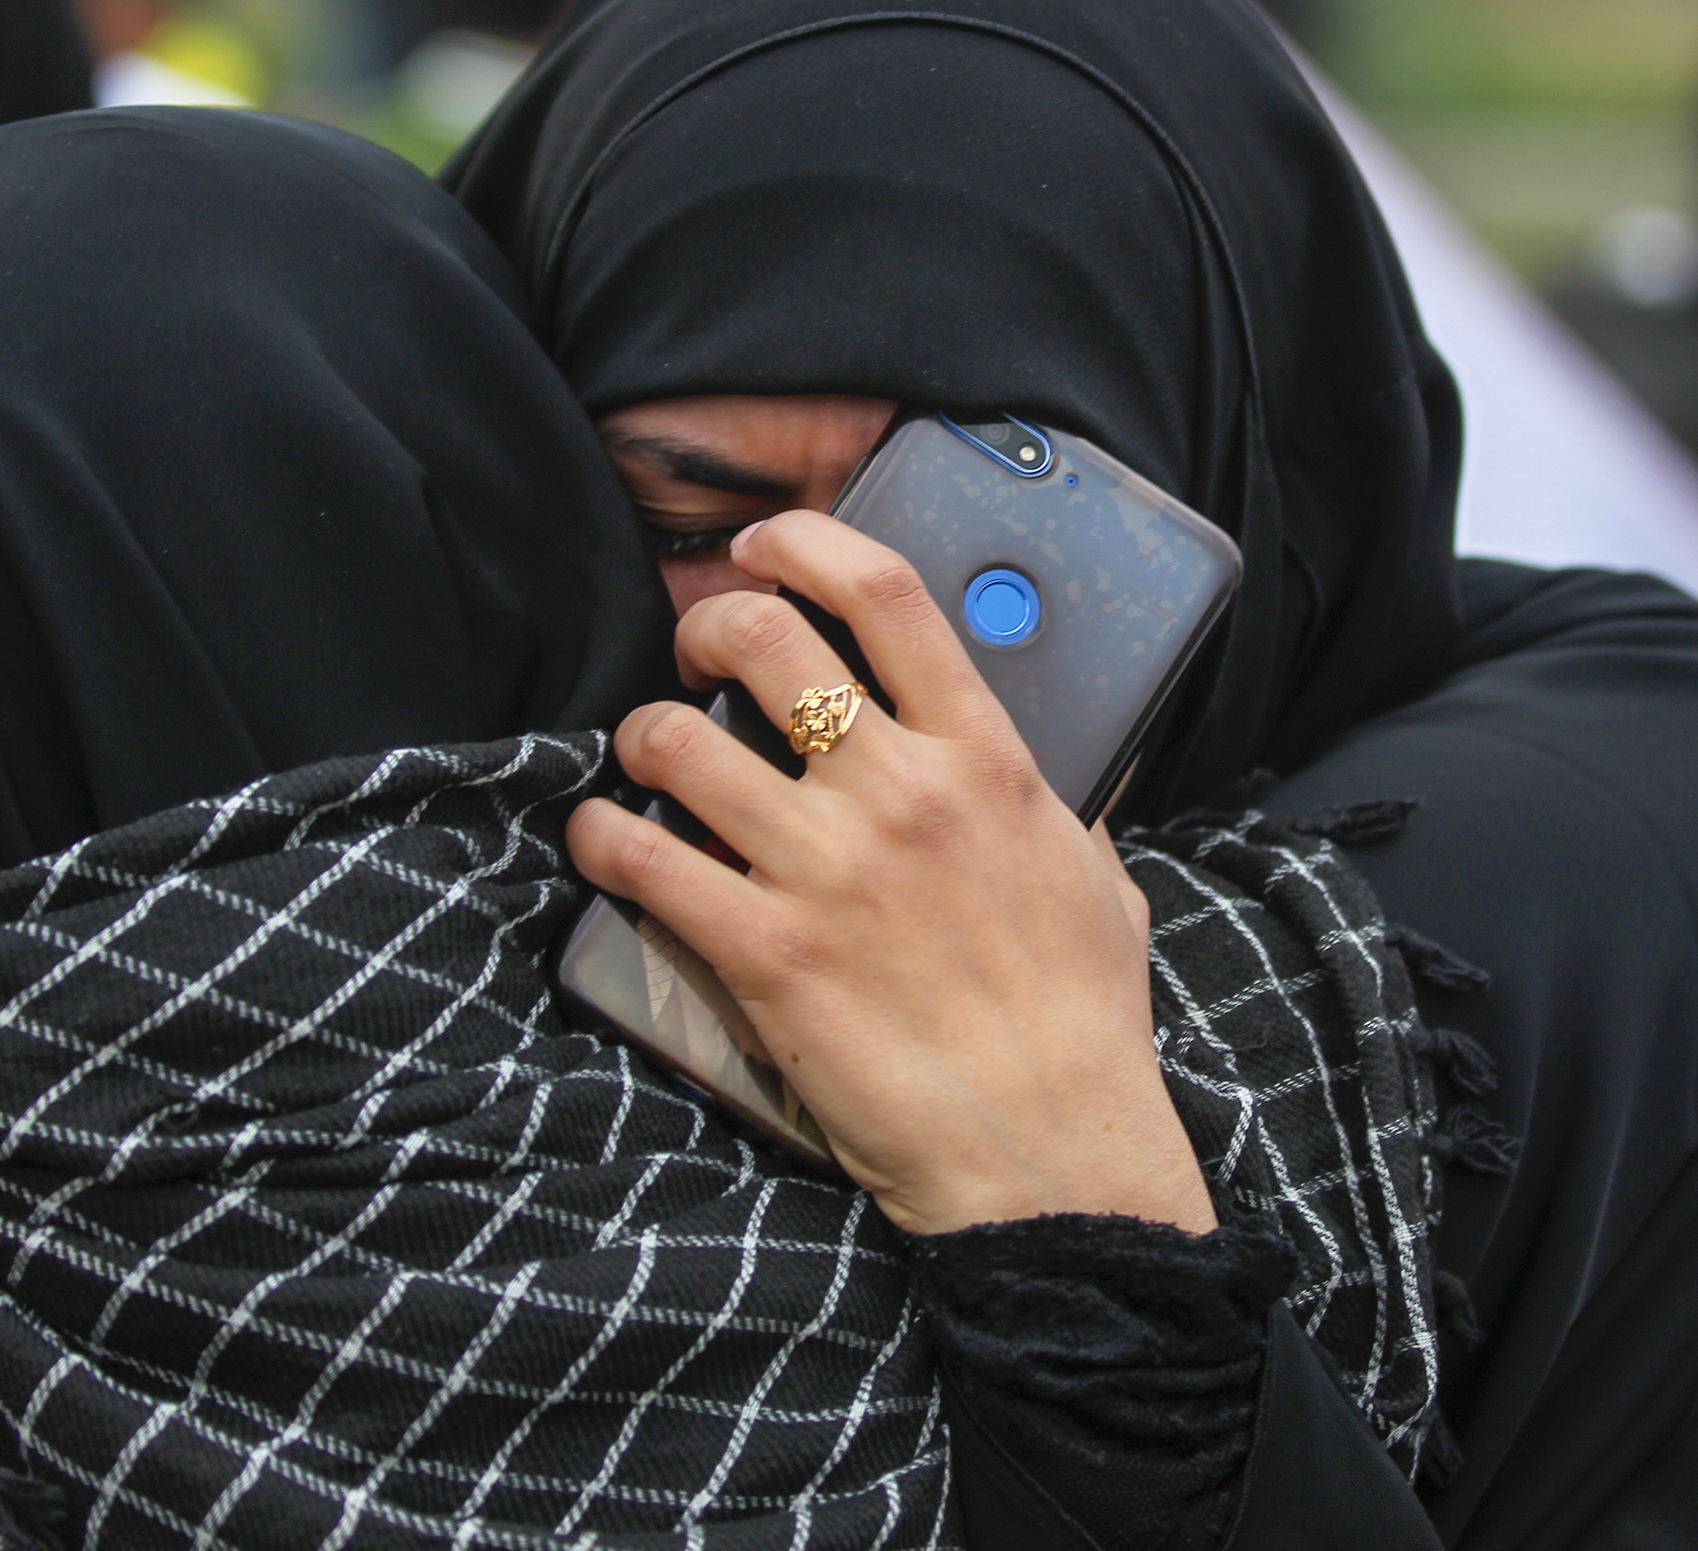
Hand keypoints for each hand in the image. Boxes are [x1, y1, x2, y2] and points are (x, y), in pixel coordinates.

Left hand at [565, 508, 1215, 1240]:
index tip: (767, 549)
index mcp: (987, 763)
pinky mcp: (767, 951)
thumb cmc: (1084, 1029)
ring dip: (644, 736)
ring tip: (648, 757)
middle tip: (695, 653)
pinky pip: (643, 857)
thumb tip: (1042, 790)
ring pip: (679, 739)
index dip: (804, 545)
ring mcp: (828, 869)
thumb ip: (1060, 815)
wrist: (1054, 1152)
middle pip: (765, 639)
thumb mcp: (1098, 884)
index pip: (885, 596)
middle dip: (706, 626)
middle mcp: (902, 793)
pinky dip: (600, 838)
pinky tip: (600, 841)